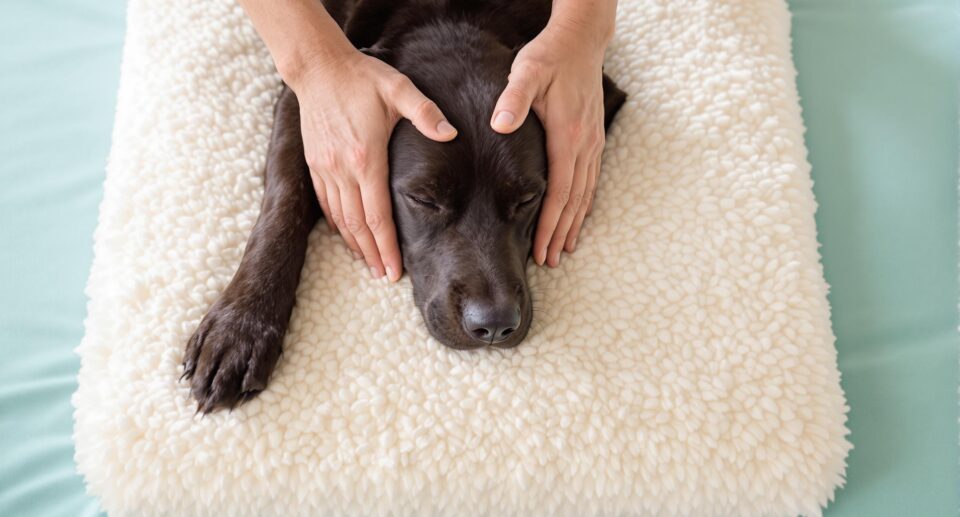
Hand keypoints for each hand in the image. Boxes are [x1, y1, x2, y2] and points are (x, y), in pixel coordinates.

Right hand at [290, 51, 456, 280]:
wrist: (318, 67)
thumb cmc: (362, 77)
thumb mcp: (398, 88)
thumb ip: (426, 113)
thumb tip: (452, 134)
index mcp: (365, 157)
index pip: (376, 215)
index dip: (386, 246)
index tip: (394, 270)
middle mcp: (342, 168)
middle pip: (357, 225)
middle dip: (371, 254)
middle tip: (384, 277)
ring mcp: (325, 167)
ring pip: (339, 218)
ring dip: (354, 244)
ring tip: (368, 264)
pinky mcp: (314, 163)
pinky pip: (325, 202)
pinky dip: (337, 224)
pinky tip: (347, 236)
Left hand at [490, 24, 608, 266]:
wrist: (581, 39)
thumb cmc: (549, 56)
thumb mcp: (527, 71)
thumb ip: (513, 98)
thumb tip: (498, 124)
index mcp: (567, 135)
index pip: (559, 191)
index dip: (550, 224)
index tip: (542, 249)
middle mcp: (584, 144)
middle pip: (574, 200)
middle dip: (562, 233)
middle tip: (550, 261)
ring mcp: (592, 142)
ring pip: (585, 193)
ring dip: (575, 223)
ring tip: (564, 249)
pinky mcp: (594, 137)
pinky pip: (591, 178)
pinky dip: (584, 203)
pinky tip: (577, 216)